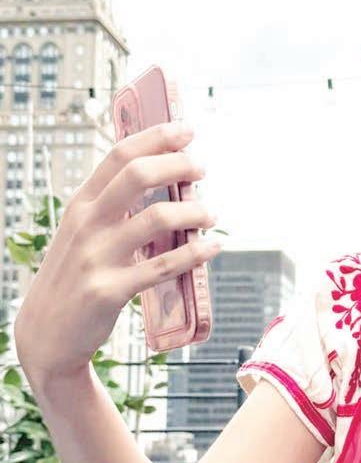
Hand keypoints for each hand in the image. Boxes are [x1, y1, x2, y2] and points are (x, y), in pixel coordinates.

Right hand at [14, 122, 217, 383]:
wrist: (47, 332)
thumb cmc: (76, 277)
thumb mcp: (84, 233)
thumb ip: (114, 208)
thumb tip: (161, 181)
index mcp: (82, 204)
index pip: (119, 155)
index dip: (156, 137)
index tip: (186, 130)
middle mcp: (88, 223)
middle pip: (138, 175)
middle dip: (177, 165)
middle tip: (202, 167)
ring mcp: (97, 256)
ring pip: (156, 219)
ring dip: (194, 212)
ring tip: (211, 214)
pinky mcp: (111, 290)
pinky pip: (162, 266)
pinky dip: (194, 255)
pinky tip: (212, 247)